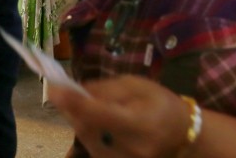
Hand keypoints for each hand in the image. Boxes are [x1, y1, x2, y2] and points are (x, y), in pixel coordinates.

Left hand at [49, 76, 190, 157]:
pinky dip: (88, 133)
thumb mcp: (136, 85)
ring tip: (80, 105)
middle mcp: (132, 149)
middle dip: (71, 110)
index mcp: (141, 124)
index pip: (99, 114)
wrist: (182, 136)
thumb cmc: (160, 104)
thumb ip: (105, 88)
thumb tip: (76, 89)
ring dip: (79, 121)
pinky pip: (94, 149)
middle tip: (60, 92)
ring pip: (87, 141)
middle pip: (88, 130)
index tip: (53, 89)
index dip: (73, 102)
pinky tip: (91, 121)